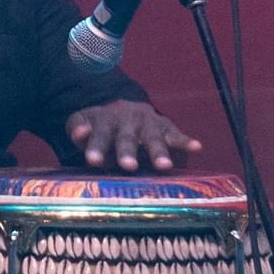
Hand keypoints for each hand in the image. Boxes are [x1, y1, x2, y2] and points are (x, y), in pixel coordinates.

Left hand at [66, 100, 201, 171]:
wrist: (122, 107)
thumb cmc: (101, 126)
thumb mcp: (84, 123)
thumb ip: (77, 130)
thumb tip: (78, 134)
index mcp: (104, 121)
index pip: (98, 134)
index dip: (95, 147)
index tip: (92, 161)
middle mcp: (127, 121)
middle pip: (126, 138)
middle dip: (127, 152)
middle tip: (128, 166)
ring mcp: (148, 123)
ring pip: (153, 138)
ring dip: (158, 152)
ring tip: (163, 166)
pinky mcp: (166, 127)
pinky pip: (176, 134)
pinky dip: (186, 141)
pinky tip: (196, 146)